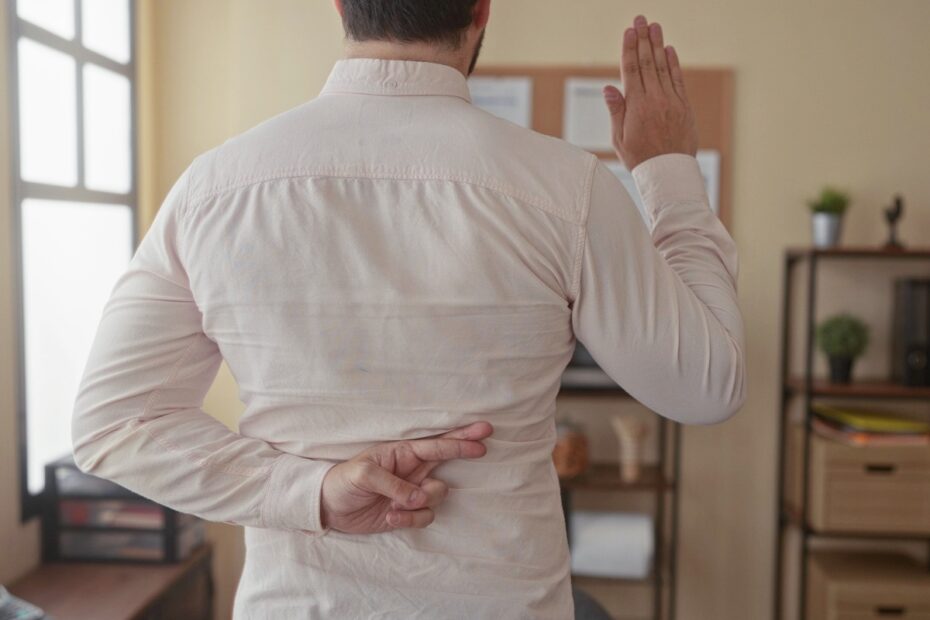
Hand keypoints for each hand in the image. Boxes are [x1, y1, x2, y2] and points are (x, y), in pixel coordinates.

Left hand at [319, 421, 492, 533]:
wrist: (328, 509)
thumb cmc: (342, 482)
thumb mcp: (362, 474)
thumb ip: (393, 483)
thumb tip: (418, 497)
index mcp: (400, 453)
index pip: (435, 445)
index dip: (458, 441)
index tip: (481, 439)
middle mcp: (411, 470)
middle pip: (447, 458)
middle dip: (465, 449)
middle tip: (484, 445)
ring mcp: (411, 491)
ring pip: (437, 494)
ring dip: (422, 502)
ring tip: (396, 506)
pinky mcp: (407, 512)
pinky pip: (425, 516)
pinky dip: (411, 519)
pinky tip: (390, 517)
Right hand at [603, 15, 697, 169]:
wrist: (668, 173)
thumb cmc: (640, 158)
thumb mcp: (619, 138)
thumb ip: (616, 110)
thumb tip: (608, 87)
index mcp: (636, 105)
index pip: (631, 70)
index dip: (629, 48)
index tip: (629, 31)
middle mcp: (655, 99)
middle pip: (648, 62)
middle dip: (643, 39)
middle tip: (641, 19)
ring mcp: (671, 101)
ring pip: (664, 67)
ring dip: (658, 44)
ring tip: (655, 26)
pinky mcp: (684, 107)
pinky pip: (678, 80)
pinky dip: (674, 63)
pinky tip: (669, 50)